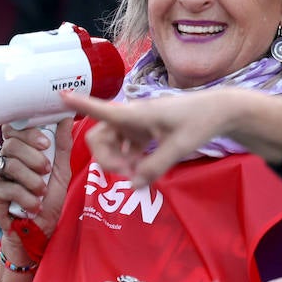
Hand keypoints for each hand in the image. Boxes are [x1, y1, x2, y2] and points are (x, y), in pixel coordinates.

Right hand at [0, 118, 73, 238]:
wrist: (40, 229)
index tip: (46, 144)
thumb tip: (66, 117)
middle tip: (46, 171)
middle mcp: (4, 158)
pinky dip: (26, 197)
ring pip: (10, 165)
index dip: (29, 133)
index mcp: (20, 149)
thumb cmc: (48, 199)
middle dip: (34, 158)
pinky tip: (34, 205)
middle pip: (11, 144)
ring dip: (32, 180)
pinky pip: (7, 187)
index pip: (14, 128)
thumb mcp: (61, 171)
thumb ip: (62, 144)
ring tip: (41, 191)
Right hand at [64, 88, 281, 186]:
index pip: (102, 109)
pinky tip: (142, 169)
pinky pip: (125, 147)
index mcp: (136, 113)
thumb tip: (132, 185)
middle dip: (105, 158)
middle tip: (127, 173)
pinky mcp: (144, 131)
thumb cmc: (199, 122)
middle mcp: (131, 116)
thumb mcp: (179, 147)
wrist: (219, 110)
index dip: (81, 103)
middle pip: (99, 137)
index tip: (61, 95)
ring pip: (111, 143)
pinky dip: (129, 160)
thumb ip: (155, 167)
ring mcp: (136, 124)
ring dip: (117, 161)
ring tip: (136, 173)